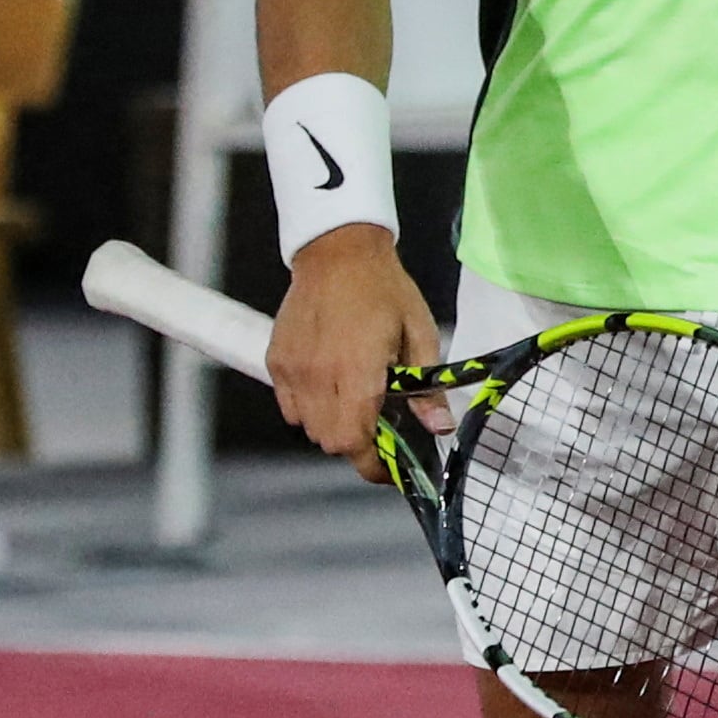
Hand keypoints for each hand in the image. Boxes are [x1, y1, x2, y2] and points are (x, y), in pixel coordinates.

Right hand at [269, 225, 439, 471]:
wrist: (338, 251)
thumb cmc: (384, 289)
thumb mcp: (419, 333)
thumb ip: (426, 388)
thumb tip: (439, 429)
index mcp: (355, 371)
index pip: (354, 442)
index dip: (373, 464)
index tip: (390, 466)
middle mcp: (317, 376)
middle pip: (331, 442)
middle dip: (358, 444)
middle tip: (379, 427)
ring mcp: (292, 370)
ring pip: (308, 428)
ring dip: (333, 425)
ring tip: (354, 401)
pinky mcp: (277, 361)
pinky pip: (290, 406)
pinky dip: (309, 408)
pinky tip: (328, 386)